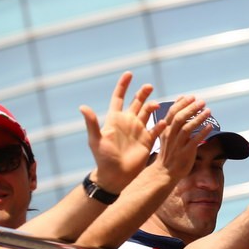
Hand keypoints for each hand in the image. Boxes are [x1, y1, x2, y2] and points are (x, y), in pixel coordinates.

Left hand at [81, 72, 158, 192]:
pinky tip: (165, 122)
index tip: (129, 74)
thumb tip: (83, 107)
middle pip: (136, 102)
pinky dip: (162, 124)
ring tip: (155, 104)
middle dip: (142, 93)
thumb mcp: (96, 139)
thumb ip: (92, 123)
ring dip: (152, 106)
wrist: (116, 175)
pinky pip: (157, 129)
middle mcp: (128, 122)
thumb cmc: (103, 158)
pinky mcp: (148, 140)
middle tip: (148, 86)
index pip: (119, 98)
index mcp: (115, 119)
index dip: (123, 85)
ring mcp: (138, 131)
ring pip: (147, 113)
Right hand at [147, 95, 210, 180]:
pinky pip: (195, 141)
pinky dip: (203, 132)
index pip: (172, 112)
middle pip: (180, 118)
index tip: (191, 97)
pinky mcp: (186, 153)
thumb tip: (180, 102)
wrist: (164, 172)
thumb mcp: (167, 134)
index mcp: (165, 129)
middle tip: (202, 101)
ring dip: (198, 118)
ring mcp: (178, 144)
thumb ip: (174, 119)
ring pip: (187, 128)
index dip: (182, 104)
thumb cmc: (169, 151)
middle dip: (191, 108)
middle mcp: (170, 135)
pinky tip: (210, 126)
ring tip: (208, 111)